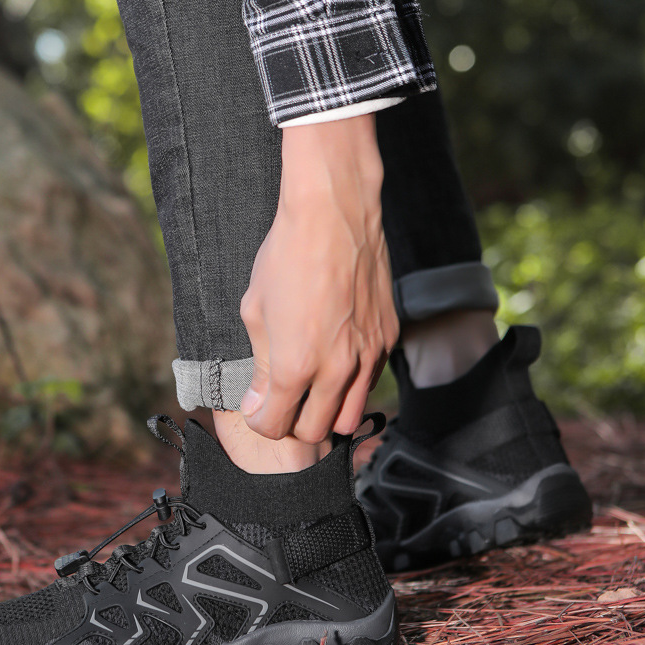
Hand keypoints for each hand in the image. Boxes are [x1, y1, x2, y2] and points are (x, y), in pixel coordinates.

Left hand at [239, 114, 398, 442]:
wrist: (334, 212)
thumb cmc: (286, 256)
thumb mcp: (256, 311)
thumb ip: (260, 365)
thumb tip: (259, 401)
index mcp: (296, 365)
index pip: (275, 426)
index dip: (260, 420)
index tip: (257, 407)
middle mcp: (337, 369)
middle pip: (314, 432)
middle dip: (292, 422)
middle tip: (282, 400)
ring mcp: (368, 356)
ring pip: (350, 418)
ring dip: (326, 412)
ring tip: (311, 389)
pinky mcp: (388, 339)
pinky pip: (370, 384)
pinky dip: (351, 387)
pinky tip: (336, 362)